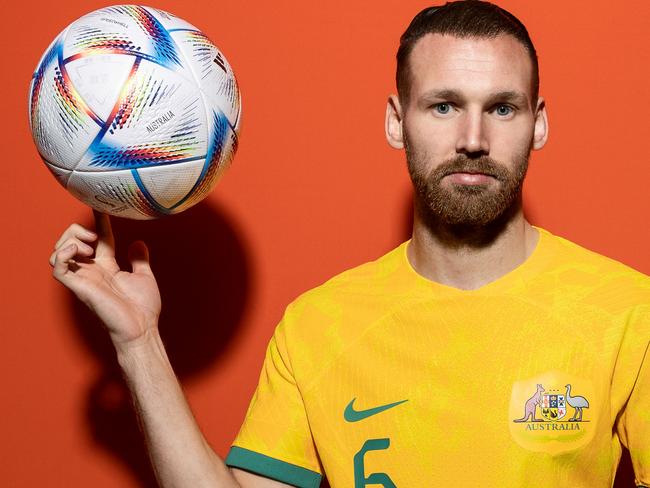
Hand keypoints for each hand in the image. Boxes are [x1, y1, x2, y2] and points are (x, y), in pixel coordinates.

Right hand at [50, 210, 161, 348]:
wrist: (141, 328)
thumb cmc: (142, 309)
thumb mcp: (144, 276)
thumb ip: (139, 260)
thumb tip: (138, 243)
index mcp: (106, 267)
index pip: (98, 239)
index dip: (99, 221)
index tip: (100, 207)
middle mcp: (92, 271)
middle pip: (70, 241)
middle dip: (78, 230)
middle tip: (94, 236)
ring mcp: (83, 278)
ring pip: (58, 252)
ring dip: (70, 240)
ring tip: (89, 245)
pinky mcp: (79, 287)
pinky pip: (57, 267)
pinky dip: (63, 254)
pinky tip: (79, 250)